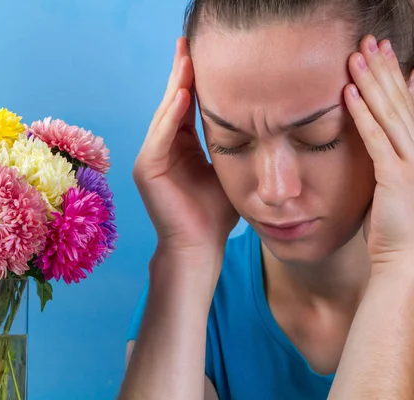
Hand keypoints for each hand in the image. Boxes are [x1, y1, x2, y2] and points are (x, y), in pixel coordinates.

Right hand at [133, 37, 238, 255]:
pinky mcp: (147, 169)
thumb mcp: (227, 170)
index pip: (187, 106)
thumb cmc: (216, 214)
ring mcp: (151, 158)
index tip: (204, 53)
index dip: (195, 80)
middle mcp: (163, 148)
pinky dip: (171, 115)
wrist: (200, 246)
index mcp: (181, 147)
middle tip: (187, 42)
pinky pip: (160, 136)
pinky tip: (183, 93)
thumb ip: (232, 145)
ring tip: (187, 59)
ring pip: (165, 114)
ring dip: (176, 86)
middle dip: (181, 73)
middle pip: (173, 103)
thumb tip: (260, 123)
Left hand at [344, 35, 413, 267]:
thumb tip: (378, 133)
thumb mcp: (395, 182)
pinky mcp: (396, 178)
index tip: (382, 53)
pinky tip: (347, 95)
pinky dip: (362, 116)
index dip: (395, 76)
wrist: (406, 260)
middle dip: (384, 70)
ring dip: (372, 84)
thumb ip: (389, 154)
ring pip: (390, 114)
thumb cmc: (397, 224)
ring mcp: (413, 163)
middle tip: (369, 42)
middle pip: (401, 101)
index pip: (408, 104)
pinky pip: (377, 140)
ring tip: (356, 57)